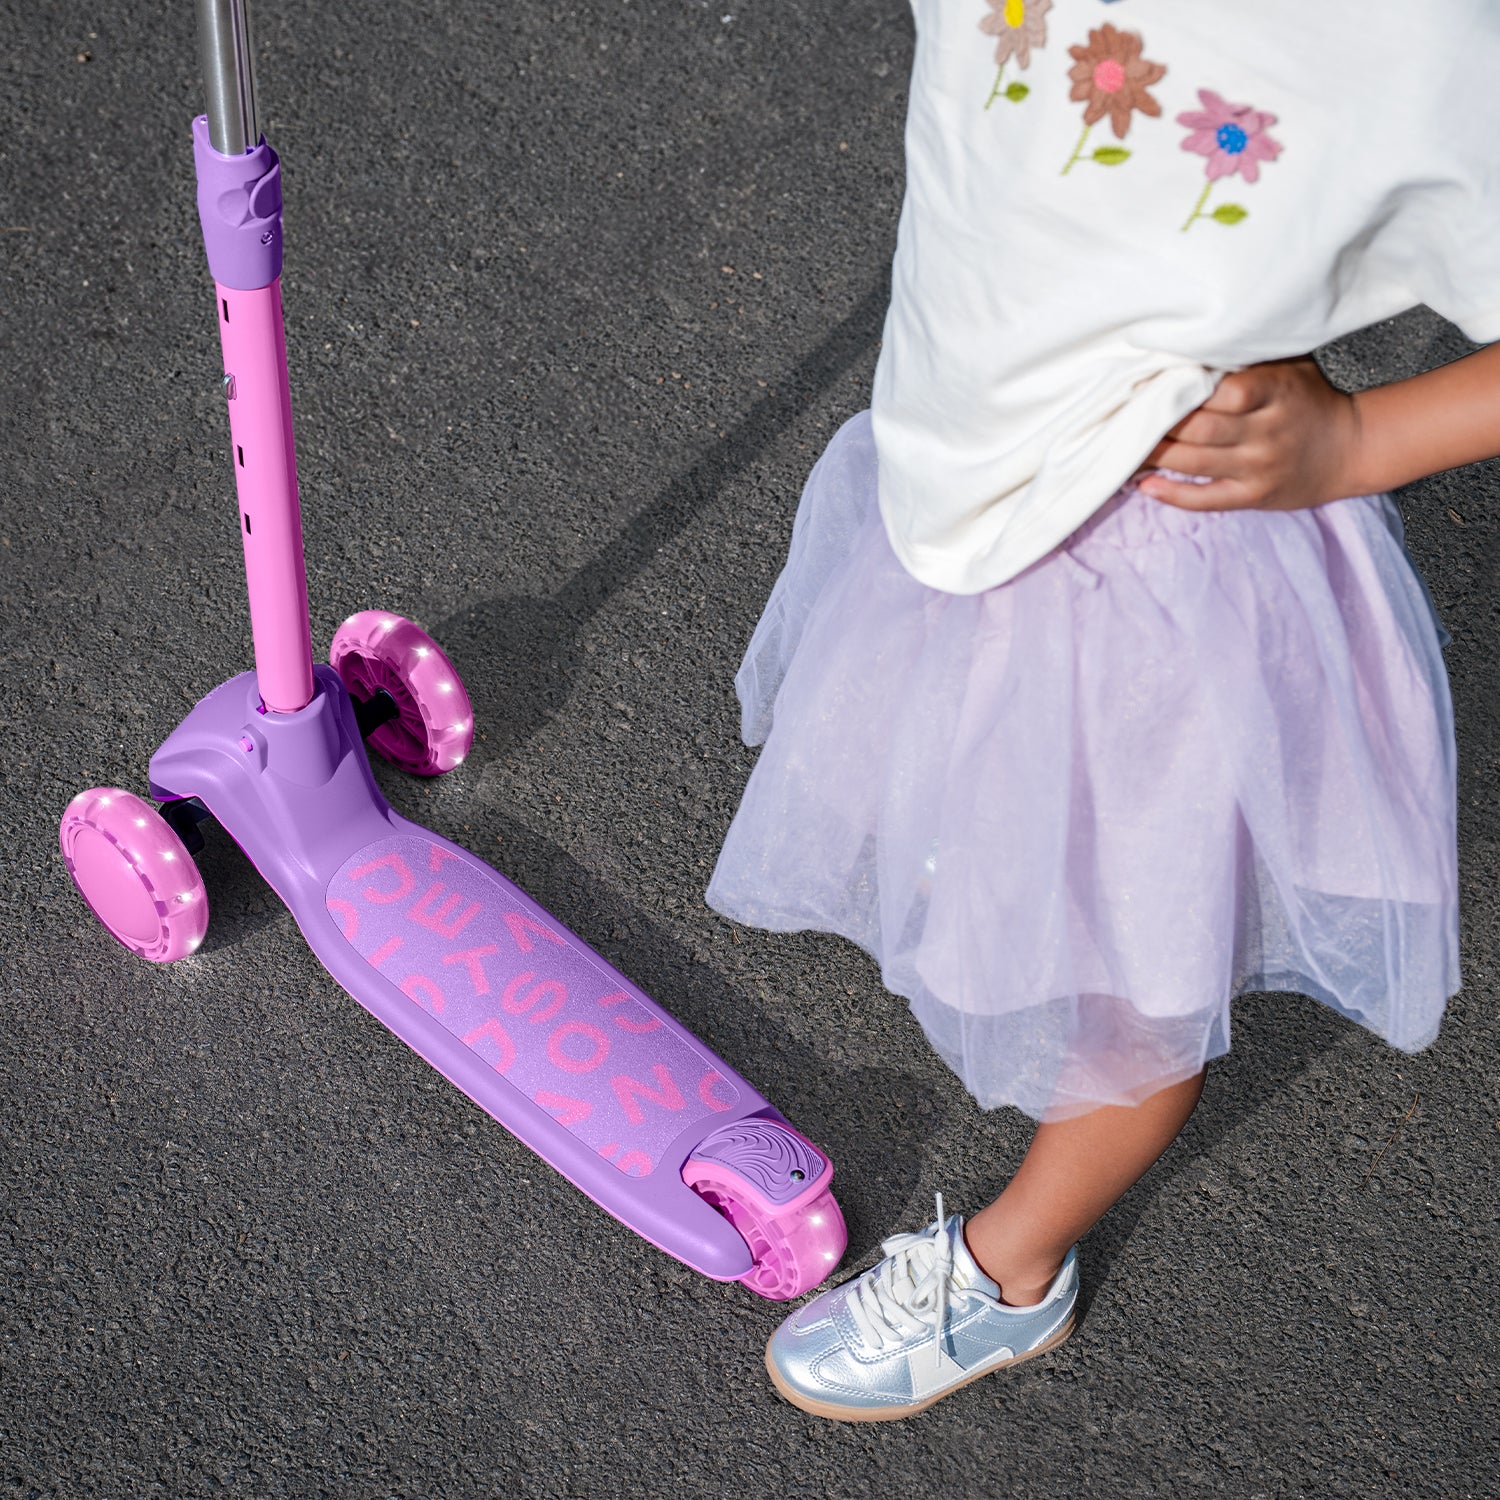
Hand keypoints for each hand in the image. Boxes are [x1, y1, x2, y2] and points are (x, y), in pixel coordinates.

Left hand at [1136, 357, 1362, 510]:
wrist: (1353, 447)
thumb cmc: (1309, 399)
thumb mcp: (1289, 369)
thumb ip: (1247, 363)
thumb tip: (1189, 350)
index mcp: (1277, 393)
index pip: (1228, 392)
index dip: (1188, 388)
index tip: (1154, 381)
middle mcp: (1268, 432)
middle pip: (1201, 429)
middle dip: (1159, 423)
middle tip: (1125, 414)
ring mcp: (1260, 468)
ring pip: (1196, 462)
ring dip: (1154, 455)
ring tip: (1123, 446)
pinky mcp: (1254, 496)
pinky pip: (1206, 499)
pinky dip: (1172, 494)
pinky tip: (1144, 485)